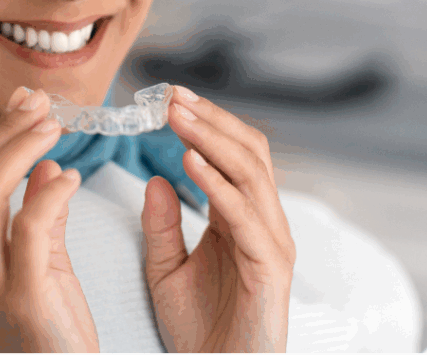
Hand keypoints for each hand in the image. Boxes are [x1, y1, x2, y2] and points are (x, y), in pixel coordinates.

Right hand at [0, 87, 98, 352]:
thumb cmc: (52, 329)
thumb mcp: (41, 265)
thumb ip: (38, 215)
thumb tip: (44, 165)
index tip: (26, 105)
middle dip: (6, 133)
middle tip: (41, 105)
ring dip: (21, 149)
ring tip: (54, 127)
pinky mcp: (22, 298)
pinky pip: (28, 228)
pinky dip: (49, 193)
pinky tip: (72, 177)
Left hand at [141, 86, 295, 352]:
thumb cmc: (199, 330)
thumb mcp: (165, 269)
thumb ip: (161, 225)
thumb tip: (155, 178)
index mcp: (242, 219)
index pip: (233, 154)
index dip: (205, 123)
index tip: (169, 98)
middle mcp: (264, 223)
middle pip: (249, 152)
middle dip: (211, 119)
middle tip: (173, 96)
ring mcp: (272, 243)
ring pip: (251, 173)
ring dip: (212, 139)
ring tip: (177, 116)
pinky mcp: (270, 267)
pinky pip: (245, 215)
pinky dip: (218, 184)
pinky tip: (189, 162)